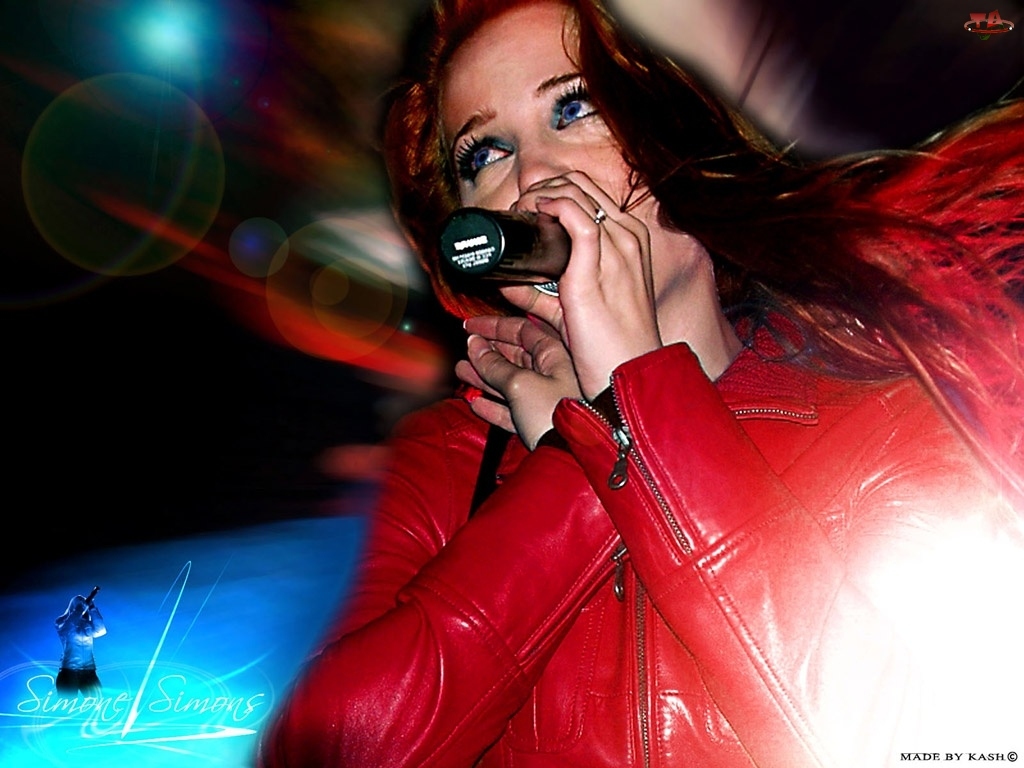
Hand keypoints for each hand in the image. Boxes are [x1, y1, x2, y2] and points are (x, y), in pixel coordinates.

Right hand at [456, 314, 581, 449]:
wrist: (570, 457)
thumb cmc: (556, 415)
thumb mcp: (519, 384)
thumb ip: (494, 365)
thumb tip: (475, 346)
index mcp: (555, 355)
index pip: (521, 330)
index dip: (494, 326)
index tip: (472, 326)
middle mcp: (553, 374)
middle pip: (515, 356)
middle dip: (486, 352)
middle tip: (465, 350)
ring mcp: (546, 399)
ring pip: (510, 382)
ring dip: (484, 377)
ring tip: (463, 372)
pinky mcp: (539, 423)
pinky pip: (512, 410)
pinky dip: (493, 406)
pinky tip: (477, 404)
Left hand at [503, 171, 662, 399]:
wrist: (628, 373)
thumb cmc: (610, 346)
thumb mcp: (574, 310)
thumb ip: (540, 296)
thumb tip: (505, 282)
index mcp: (631, 242)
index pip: (592, 194)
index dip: (555, 190)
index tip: (529, 207)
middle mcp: (628, 238)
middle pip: (582, 184)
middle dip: (544, 187)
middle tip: (519, 208)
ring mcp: (617, 249)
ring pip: (577, 191)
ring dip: (540, 193)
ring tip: (519, 210)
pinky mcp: (599, 266)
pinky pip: (576, 215)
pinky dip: (551, 205)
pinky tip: (534, 212)